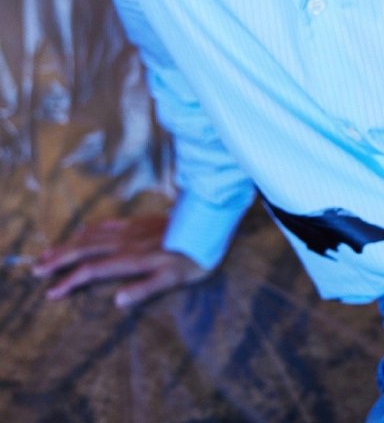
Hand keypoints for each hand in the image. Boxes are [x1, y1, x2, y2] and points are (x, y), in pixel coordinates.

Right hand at [32, 214, 208, 306]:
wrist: (209, 223)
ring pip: (92, 235)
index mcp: (132, 258)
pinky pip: (107, 223)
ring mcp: (132, 228)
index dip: (69, 281)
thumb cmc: (194, 257)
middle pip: (84, 248)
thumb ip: (145, 289)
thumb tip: (116, 301)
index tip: (50, 293)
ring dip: (68, 244)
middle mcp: (126, 241)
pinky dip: (89, 229)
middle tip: (36, 269)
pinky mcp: (139, 221)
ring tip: (49, 253)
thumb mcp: (175, 279)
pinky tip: (83, 231)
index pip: (92, 270)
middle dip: (59, 259)